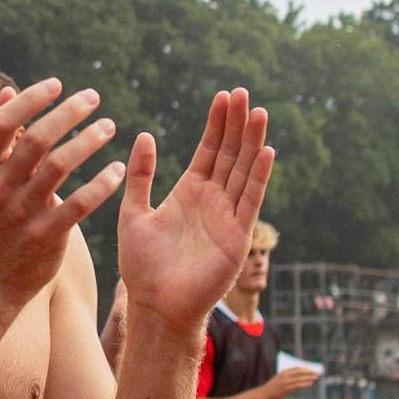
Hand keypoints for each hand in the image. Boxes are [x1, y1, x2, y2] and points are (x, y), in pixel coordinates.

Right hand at [0, 80, 126, 305]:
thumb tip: (9, 90)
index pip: (2, 123)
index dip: (30, 99)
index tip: (58, 84)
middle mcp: (0, 189)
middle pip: (36, 139)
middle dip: (68, 112)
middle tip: (94, 98)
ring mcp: (23, 213)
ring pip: (60, 166)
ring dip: (89, 141)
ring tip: (110, 127)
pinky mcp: (46, 236)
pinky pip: (80, 204)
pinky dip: (102, 184)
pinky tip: (119, 171)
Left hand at [117, 88, 273, 328]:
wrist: (155, 306)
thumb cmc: (142, 266)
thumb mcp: (133, 213)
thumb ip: (140, 176)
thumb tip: (144, 134)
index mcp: (189, 193)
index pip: (208, 151)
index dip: (217, 124)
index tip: (223, 96)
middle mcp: (212, 201)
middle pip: (230, 155)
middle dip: (237, 125)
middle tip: (244, 93)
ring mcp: (227, 218)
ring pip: (243, 172)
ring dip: (252, 143)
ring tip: (259, 112)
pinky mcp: (237, 238)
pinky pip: (249, 202)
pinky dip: (257, 177)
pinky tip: (265, 152)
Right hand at [265, 367, 319, 398]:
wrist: (264, 394)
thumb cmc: (272, 388)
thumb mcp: (279, 379)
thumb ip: (288, 377)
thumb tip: (300, 377)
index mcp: (283, 372)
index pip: (297, 368)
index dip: (305, 368)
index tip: (312, 369)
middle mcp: (285, 375)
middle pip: (300, 372)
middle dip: (309, 372)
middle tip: (317, 373)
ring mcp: (286, 382)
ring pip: (301, 378)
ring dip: (309, 378)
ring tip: (316, 378)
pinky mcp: (287, 388)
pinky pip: (298, 385)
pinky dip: (305, 383)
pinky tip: (310, 383)